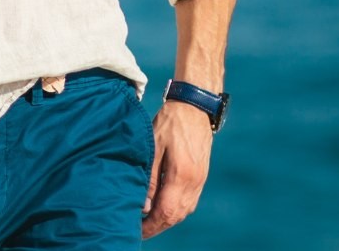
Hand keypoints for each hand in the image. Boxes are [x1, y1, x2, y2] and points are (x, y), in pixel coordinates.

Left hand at [141, 99, 213, 237]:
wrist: (194, 107)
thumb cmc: (169, 123)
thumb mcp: (153, 147)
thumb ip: (150, 178)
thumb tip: (144, 206)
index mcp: (182, 176)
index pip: (166, 212)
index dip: (151, 226)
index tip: (136, 230)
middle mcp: (194, 182)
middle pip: (176, 216)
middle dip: (158, 227)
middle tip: (139, 230)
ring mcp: (200, 180)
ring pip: (184, 211)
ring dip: (167, 220)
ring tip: (148, 222)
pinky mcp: (201, 176)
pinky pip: (189, 202)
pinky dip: (176, 210)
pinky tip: (163, 208)